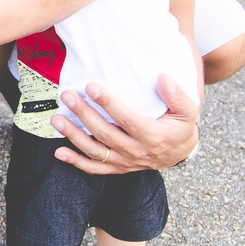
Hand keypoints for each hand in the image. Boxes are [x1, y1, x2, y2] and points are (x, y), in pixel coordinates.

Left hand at [50, 74, 198, 173]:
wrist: (180, 153)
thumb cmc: (180, 127)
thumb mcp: (187, 111)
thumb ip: (177, 95)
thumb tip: (163, 78)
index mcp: (153, 135)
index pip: (127, 119)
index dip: (108, 104)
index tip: (91, 87)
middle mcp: (136, 151)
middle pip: (105, 133)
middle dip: (84, 114)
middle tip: (68, 96)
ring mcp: (125, 162)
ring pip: (95, 151)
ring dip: (74, 135)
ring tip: (57, 119)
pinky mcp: (117, 168)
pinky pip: (94, 168)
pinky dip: (76, 162)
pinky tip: (59, 152)